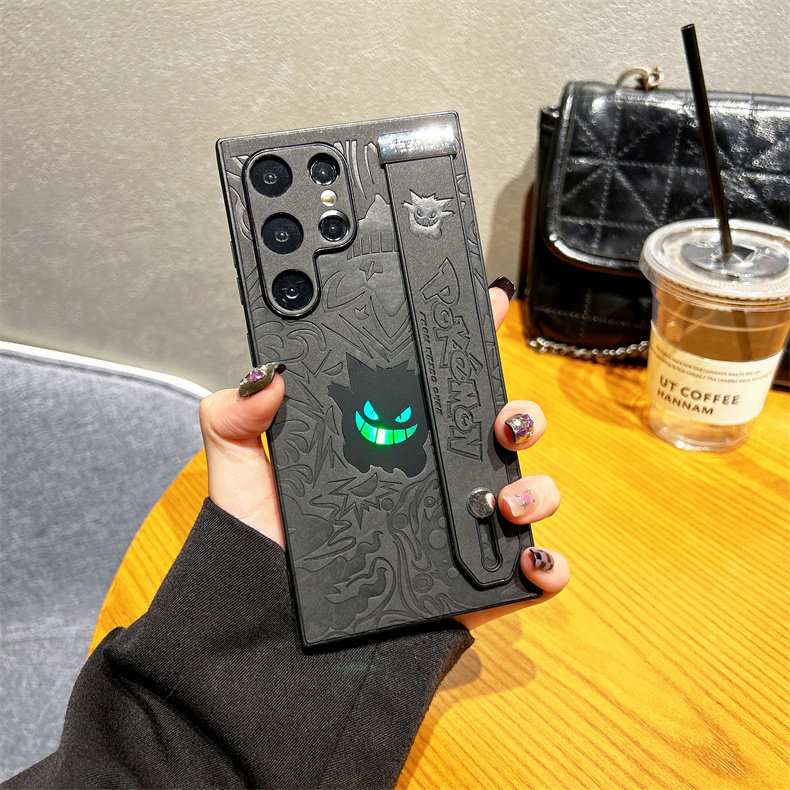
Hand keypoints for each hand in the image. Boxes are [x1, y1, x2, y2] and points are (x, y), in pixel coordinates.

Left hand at [199, 282, 568, 629]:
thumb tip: (270, 373)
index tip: (489, 306)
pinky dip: (548, 563)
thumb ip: (235, 417)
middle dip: (520, 411)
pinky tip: (528, 559)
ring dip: (537, 486)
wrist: (276, 634)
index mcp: (391, 442)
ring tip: (504, 497)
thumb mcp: (241, 474)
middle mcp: (432, 478)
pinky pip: (532, 569)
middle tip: (501, 417)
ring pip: (527, 490)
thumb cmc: (265, 551)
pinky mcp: (474, 583)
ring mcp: (459, 529)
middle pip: (497, 430)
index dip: (468, 342)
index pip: (437, 384)